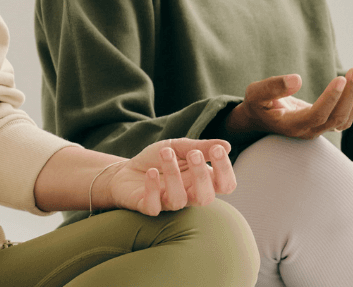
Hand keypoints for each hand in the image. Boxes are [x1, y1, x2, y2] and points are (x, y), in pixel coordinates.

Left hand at [105, 138, 236, 213]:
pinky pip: (154, 206)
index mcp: (201, 180)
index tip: (217, 150)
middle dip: (202, 176)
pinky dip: (153, 188)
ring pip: (179, 200)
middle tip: (194, 154)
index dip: (225, 171)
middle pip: (206, 198)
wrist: (125, 170)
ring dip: (173, 175)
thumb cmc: (157, 160)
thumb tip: (227, 145)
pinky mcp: (148, 207)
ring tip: (166, 152)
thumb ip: (200, 147)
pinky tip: (151, 172)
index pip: (225, 185)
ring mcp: (168, 203)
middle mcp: (188, 195)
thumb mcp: (178, 147)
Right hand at [224, 69, 352, 138]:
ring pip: (344, 120)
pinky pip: (344, 118)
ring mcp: (317, 129)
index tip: (340, 79)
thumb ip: (273, 87)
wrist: (260, 118)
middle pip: (336, 119)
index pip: (317, 115)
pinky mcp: (323, 124)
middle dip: (349, 95)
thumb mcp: (255, 93)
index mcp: (291, 125)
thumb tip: (297, 79)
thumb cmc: (257, 105)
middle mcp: (307, 131)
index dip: (331, 98)